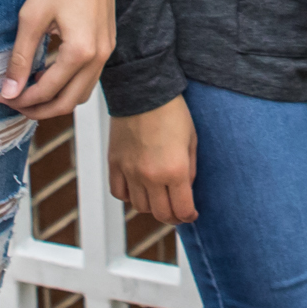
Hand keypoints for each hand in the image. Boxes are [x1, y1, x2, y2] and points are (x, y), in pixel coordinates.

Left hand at [1, 0, 114, 119]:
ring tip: (28, 91)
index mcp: (81, 52)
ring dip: (56, 99)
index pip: (48, 92)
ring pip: (82, 92)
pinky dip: (68, 83)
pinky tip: (47, 72)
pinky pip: (89, 76)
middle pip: (69, 102)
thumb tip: (8, 91)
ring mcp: (107, 49)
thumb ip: (20, 57)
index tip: (0, 97)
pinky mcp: (107, 40)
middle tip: (13, 102)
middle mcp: (100, 56)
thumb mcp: (32, 16)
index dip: (21, 100)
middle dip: (39, 109)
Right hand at [107, 96, 199, 227]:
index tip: (192, 214)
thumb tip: (187, 192)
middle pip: (160, 213)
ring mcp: (130, 171)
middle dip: (172, 217)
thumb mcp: (192, 141)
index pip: (182, 210)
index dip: (189, 216)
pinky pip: (119, 193)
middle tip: (177, 211)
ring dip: (152, 206)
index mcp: (175, 170)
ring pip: (140, 206)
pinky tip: (138, 188)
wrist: (143, 90)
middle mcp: (151, 176)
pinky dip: (129, 196)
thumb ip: (191, 171)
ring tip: (159, 197)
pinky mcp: (114, 163)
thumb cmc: (173, 112)